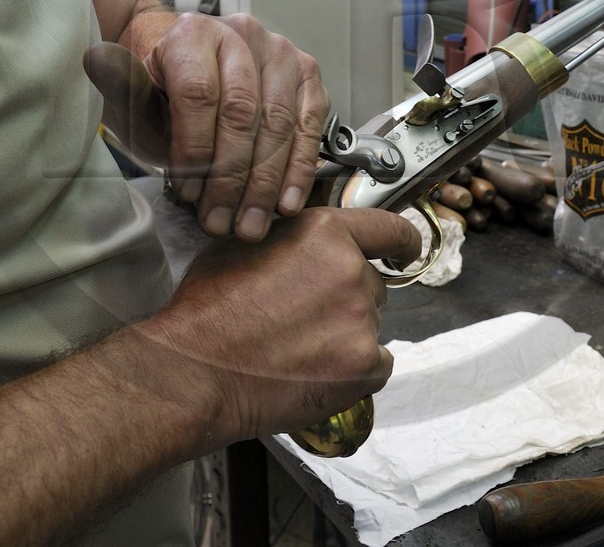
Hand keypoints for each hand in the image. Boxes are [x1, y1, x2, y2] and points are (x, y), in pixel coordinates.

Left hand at [83, 12, 329, 239]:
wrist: (188, 63)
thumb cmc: (160, 86)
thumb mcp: (132, 92)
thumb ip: (123, 86)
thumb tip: (97, 61)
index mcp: (193, 33)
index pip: (199, 94)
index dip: (194, 149)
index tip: (188, 194)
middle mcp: (242, 34)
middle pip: (243, 113)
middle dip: (231, 178)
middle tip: (220, 222)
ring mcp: (280, 52)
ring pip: (279, 124)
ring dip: (265, 184)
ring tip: (250, 225)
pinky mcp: (307, 74)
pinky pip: (309, 125)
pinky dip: (299, 168)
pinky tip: (285, 202)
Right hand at [136, 208, 423, 444]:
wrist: (195, 371)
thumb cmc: (208, 311)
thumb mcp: (245, 245)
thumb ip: (293, 238)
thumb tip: (313, 244)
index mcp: (323, 232)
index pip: (388, 230)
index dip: (402, 243)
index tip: (408, 252)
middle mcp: (349, 269)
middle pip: (371, 285)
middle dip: (345, 300)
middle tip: (303, 320)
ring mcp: (360, 319)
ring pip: (369, 326)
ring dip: (345, 336)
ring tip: (297, 350)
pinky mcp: (363, 365)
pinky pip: (376, 366)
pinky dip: (354, 372)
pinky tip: (314, 372)